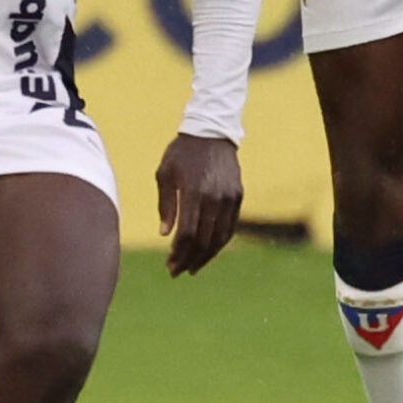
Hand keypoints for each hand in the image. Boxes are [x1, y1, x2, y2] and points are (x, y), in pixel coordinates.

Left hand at [156, 134, 243, 276]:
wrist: (211, 131)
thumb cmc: (181, 153)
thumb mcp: (164, 174)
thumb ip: (165, 206)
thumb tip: (166, 234)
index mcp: (193, 191)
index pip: (188, 233)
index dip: (179, 253)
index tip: (170, 265)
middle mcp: (214, 197)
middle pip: (204, 239)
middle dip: (189, 259)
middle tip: (177, 271)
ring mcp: (229, 197)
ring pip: (219, 237)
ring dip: (205, 256)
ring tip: (192, 268)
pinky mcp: (238, 196)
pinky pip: (230, 227)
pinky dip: (219, 243)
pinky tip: (208, 251)